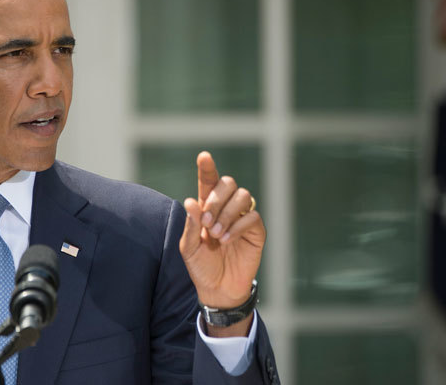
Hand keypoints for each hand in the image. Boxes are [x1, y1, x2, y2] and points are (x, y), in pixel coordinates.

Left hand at [179, 151, 265, 336]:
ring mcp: (242, 217)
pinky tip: (227, 240)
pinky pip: (252, 216)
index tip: (204, 156)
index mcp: (208, 207)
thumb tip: (190, 201)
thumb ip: (191, 225)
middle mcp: (227, 207)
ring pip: (243, 195)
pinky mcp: (256, 230)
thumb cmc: (201, 266)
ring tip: (216, 234)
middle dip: (216, 199)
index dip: (208, 167)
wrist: (218, 289)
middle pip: (228, 183)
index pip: (209, 181)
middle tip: (206, 222)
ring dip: (227, 213)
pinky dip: (237, 226)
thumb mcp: (189, 248)